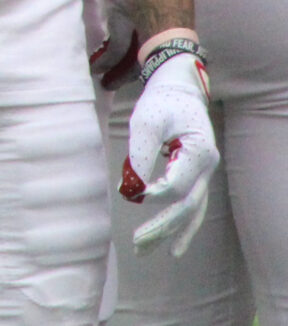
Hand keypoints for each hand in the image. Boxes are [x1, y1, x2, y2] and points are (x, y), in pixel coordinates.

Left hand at [122, 50, 218, 254]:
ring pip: (191, 211)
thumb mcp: (144, 122)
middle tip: (136, 243)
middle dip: (161, 226)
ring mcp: (205, 174)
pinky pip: (193, 207)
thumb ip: (139, 155)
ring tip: (145, 250)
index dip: (154, 193)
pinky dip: (183, 227)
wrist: (179, 89)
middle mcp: (207, 167)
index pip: (177, 185)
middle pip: (186, 206)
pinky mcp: (197, 176)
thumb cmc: (160, 102)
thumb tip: (131, 190)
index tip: (131, 192)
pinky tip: (172, 247)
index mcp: (198, 151)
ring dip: (169, 232)